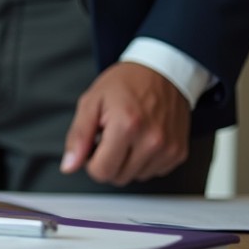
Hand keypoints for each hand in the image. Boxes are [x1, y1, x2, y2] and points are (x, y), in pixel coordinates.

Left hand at [61, 62, 191, 185]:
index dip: (91, 161)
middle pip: (118, 177)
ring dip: (127, 162)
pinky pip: (154, 172)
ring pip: (135, 177)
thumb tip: (69, 165)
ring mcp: (169, 148)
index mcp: (126, 126)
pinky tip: (142, 140)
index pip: (101, 171)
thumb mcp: (91, 102)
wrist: (162, 71)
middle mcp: (152, 140)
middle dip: (108, 161)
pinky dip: (145, 161)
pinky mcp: (179, 152)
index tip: (95, 144)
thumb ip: (78, 136)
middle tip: (110, 136)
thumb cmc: (126, 83)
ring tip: (127, 136)